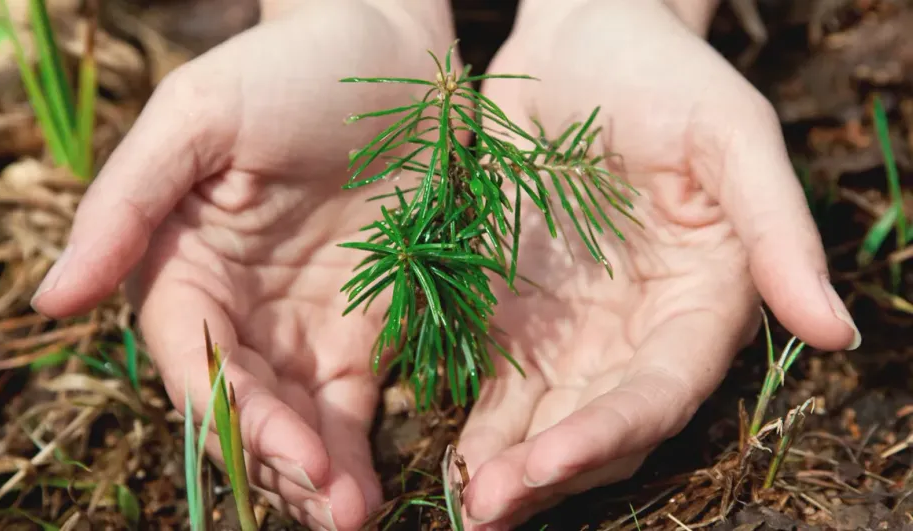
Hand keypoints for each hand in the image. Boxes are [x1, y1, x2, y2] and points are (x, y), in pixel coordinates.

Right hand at [31, 2, 456, 528]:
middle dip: (279, 464)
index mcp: (184, 266)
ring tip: (351, 516)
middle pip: (242, 409)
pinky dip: (355, 450)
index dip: (230, 415)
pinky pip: (351, 405)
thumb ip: (127, 206)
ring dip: (317, 477)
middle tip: (330, 511)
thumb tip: (51, 301)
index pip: (191, 362)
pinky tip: (369, 489)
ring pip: (295, 422)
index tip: (283, 453)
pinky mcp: (363, 329)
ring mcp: (302, 325)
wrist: (394, 54)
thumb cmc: (288, 69)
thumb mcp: (196, 118)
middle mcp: (238, 309)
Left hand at [456, 0, 861, 527]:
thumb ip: (776, 231)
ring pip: (546, 419)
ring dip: (507, 467)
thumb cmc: (664, 74)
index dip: (608, 432)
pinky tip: (449, 455)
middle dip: (548, 472)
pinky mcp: (519, 310)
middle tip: (486, 513)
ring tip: (464, 506)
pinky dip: (477, 423)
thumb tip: (835, 333)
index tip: (549, 462)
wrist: (578, 40)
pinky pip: (499, 382)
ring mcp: (575, 326)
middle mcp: (638, 330)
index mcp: (700, 302)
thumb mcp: (730, 136)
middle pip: (600, 424)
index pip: (660, 391)